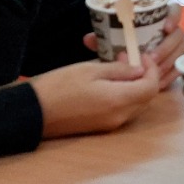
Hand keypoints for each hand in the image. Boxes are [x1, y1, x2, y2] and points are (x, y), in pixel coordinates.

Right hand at [30, 55, 159, 137]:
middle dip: (144, 77)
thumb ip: (119, 71)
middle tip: (129, 59)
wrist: (32, 112)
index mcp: (118, 101)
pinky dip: (124, 96)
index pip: (151, 87)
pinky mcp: (100, 127)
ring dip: (134, 87)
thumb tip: (139, 70)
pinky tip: (109, 83)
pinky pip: (122, 111)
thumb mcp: (90, 70)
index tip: (142, 56)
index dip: (151, 70)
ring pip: (135, 105)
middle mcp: (119, 117)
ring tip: (118, 68)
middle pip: (146, 98)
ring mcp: (110, 125)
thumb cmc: (59, 86)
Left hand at [82, 2, 183, 89]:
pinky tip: (160, 82)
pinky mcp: (179, 62)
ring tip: (154, 72)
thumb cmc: (126, 40)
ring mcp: (178, 47)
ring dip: (169, 63)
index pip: (175, 10)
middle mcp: (173, 31)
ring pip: (181, 53)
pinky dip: (171, 76)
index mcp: (160, 17)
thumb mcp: (114, 37)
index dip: (174, 18)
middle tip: (151, 58)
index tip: (166, 28)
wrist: (133, 52)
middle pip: (178, 36)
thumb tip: (88, 39)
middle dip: (166, 48)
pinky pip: (180, 68)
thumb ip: (103, 37)